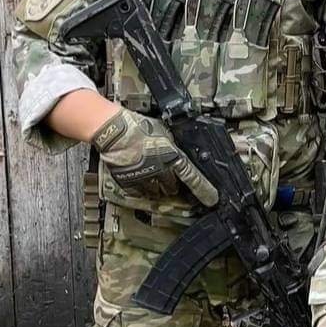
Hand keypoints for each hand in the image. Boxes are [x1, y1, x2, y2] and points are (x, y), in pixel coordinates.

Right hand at [91, 107, 218, 206]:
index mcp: (173, 158)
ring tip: (154, 175)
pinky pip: (140, 192)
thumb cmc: (137, 126)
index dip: (204, 191)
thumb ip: (174, 146)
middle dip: (174, 184)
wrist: (113, 130)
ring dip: (158, 186)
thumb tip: (180, 152)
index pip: (194, 179)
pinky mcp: (129, 183)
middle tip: (170, 177)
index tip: (211, 199)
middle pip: (173, 188)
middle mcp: (161, 171)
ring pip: (157, 192)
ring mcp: (145, 179)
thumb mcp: (164, 132)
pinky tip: (140, 177)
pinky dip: (142, 187)